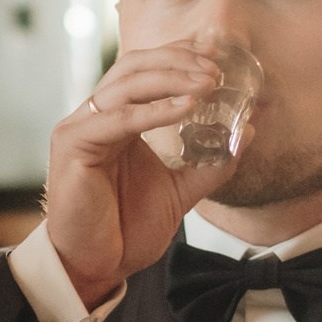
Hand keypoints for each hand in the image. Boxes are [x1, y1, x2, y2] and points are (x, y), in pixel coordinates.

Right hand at [46, 44, 242, 305]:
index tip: (216, 55)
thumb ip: (211, 163)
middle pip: (135, 67)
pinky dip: (154, 110)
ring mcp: (81, 126)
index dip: (179, 57)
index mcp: (116, 120)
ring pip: (127, 84)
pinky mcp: (73, 144)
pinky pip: (118, 118)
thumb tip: (248, 131)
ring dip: (172, 78)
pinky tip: (186, 107)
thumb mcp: (180, 191)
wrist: (98, 266)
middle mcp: (96, 116)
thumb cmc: (126, 229)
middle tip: (217, 69)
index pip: (145, 70)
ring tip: (209, 83)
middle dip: (178, 62)